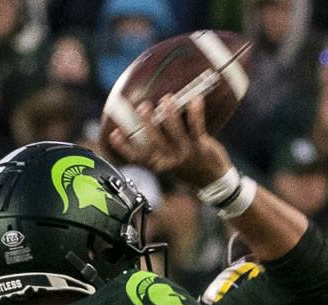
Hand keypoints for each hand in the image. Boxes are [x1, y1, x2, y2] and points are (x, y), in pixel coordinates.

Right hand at [104, 95, 231, 187]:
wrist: (213, 181)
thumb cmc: (188, 168)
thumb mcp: (169, 164)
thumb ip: (159, 149)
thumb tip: (147, 125)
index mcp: (159, 165)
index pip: (138, 157)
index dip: (124, 147)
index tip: (114, 133)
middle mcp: (170, 160)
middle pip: (155, 142)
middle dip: (147, 124)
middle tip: (142, 106)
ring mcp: (186, 154)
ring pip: (175, 133)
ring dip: (169, 116)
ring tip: (166, 99)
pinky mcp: (202, 148)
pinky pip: (197, 128)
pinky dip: (195, 114)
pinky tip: (195, 100)